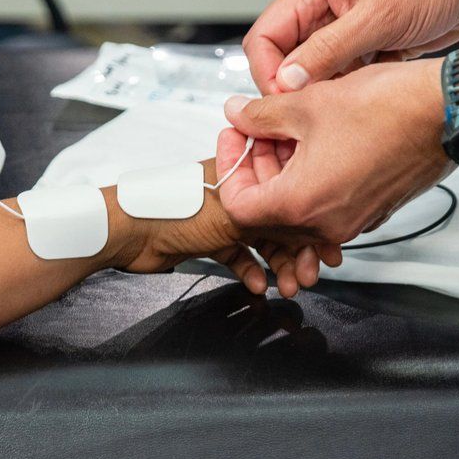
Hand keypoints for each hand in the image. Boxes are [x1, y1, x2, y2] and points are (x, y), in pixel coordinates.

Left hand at [114, 161, 321, 297]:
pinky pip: (239, 255)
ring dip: (277, 265)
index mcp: (245, 172)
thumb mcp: (234, 214)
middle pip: (279, 222)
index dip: (310, 221)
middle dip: (298, 250)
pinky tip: (257, 284)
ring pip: (262, 242)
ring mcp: (224, 216)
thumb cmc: (175, 209)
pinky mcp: (210, 238)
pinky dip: (250, 269)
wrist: (131, 232)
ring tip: (287, 287)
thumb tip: (305, 228)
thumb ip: (270, 220)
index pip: (288, 193)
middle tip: (309, 275)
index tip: (327, 246)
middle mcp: (238, 192)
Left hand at [217, 58, 454, 244]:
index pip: (238, 208)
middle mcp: (326, 224)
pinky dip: (312, 181)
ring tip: (289, 132)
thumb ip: (261, 115)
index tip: (235, 140)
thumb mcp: (307, 103)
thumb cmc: (387, 108)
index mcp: (302, 204)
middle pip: (266, 213)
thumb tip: (237, 114)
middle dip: (257, 168)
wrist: (447, 112)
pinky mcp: (371, 211)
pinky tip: (317, 143)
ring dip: (283, 173)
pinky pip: (327, 207)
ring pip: (297, 209)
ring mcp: (351, 222)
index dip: (229, 170)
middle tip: (259, 129)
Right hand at [243, 0, 458, 94]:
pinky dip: (342, 95)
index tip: (284, 101)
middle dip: (291, 89)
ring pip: (308, 74)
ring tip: (334, 112)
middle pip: (281, 60)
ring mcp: (339, 32)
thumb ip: (329, 50)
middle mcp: (320, 10)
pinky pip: (336, 79)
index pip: (264, 37)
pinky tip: (354, 105)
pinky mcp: (360, 49)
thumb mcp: (378, 16)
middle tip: (307, 114)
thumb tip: (289, 79)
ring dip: (318, 95)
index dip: (268, 73)